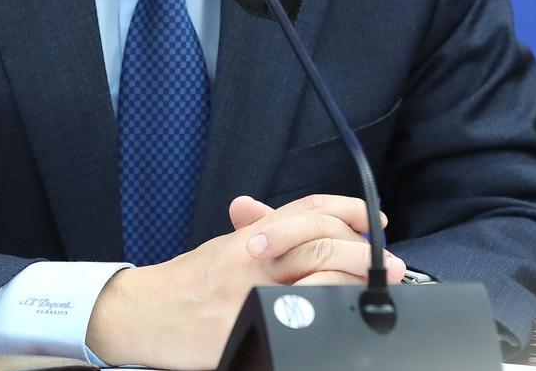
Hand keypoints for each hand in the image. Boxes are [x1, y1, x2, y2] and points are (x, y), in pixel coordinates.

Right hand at [86, 194, 405, 369]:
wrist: (144, 312)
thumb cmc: (187, 282)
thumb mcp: (225, 247)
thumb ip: (264, 233)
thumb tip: (308, 222)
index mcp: (251, 235)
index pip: (309, 208)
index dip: (350, 209)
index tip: (376, 219)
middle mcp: (254, 257)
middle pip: (321, 241)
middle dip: (364, 252)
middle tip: (390, 264)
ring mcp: (251, 293)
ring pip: (318, 277)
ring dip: (354, 282)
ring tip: (375, 289)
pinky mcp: (245, 327)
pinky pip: (296, 317)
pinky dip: (323, 312)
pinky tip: (338, 313)